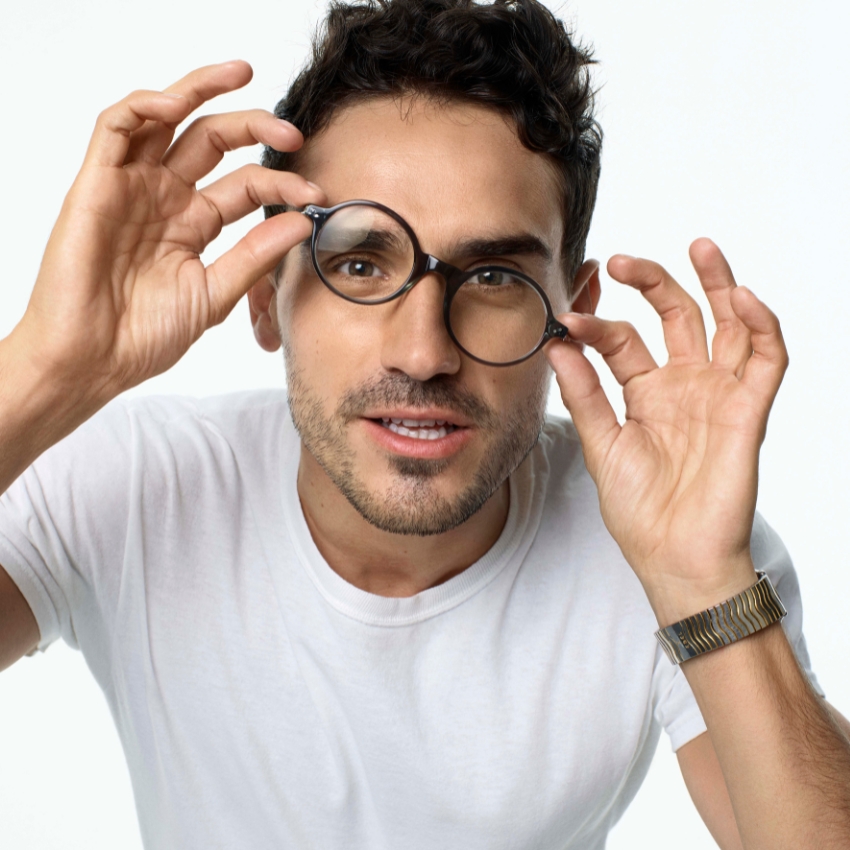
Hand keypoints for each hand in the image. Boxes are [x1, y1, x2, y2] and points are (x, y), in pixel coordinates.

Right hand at [12, 61, 323, 408]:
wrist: (93, 361)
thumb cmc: (144, 335)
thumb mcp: (214, 294)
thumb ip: (254, 255)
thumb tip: (300, 222)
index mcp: (193, 224)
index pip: (245, 185)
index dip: (280, 183)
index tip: (314, 194)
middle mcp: (165, 198)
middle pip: (211, 140)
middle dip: (255, 126)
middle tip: (292, 131)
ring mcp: (131, 187)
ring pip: (164, 117)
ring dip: (200, 88)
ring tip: (242, 76)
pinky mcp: (96, 183)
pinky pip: (116, 127)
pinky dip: (145, 105)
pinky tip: (178, 103)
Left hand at [546, 239, 787, 624]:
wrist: (674, 557)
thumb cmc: (639, 509)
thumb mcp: (600, 444)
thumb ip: (583, 393)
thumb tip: (556, 344)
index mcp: (644, 393)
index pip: (623, 340)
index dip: (596, 325)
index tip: (565, 319)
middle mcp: (683, 386)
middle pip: (677, 317)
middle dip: (654, 282)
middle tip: (622, 261)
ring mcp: (717, 394)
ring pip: (728, 325)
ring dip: (719, 284)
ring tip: (698, 247)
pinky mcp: (749, 411)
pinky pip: (766, 360)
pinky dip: (762, 326)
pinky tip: (742, 298)